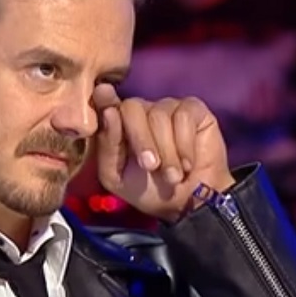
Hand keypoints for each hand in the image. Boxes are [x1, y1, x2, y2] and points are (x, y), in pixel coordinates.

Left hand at [92, 84, 233, 221]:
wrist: (188, 203)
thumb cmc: (148, 190)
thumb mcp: (117, 176)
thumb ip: (108, 146)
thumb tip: (110, 112)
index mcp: (118, 124)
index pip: (106, 103)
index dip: (104, 99)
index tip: (103, 93)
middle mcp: (141, 111)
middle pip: (132, 107)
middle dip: (141, 140)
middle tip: (151, 167)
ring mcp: (167, 108)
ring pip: (159, 115)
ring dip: (166, 152)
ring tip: (173, 175)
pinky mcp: (193, 110)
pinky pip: (184, 116)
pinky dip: (184, 145)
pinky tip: (188, 164)